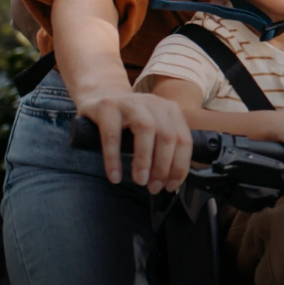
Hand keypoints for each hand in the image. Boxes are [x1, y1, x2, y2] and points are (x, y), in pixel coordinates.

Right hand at [78, 91, 192, 193]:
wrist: (100, 97)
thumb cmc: (129, 121)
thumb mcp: (153, 128)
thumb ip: (164, 147)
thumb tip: (171, 181)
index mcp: (170, 110)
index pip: (184, 140)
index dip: (179, 166)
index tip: (171, 186)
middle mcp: (154, 103)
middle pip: (167, 136)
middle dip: (163, 167)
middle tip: (154, 187)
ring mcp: (130, 102)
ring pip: (145, 129)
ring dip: (144, 160)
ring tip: (140, 181)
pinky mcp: (107, 106)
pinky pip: (112, 135)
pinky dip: (114, 158)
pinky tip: (115, 175)